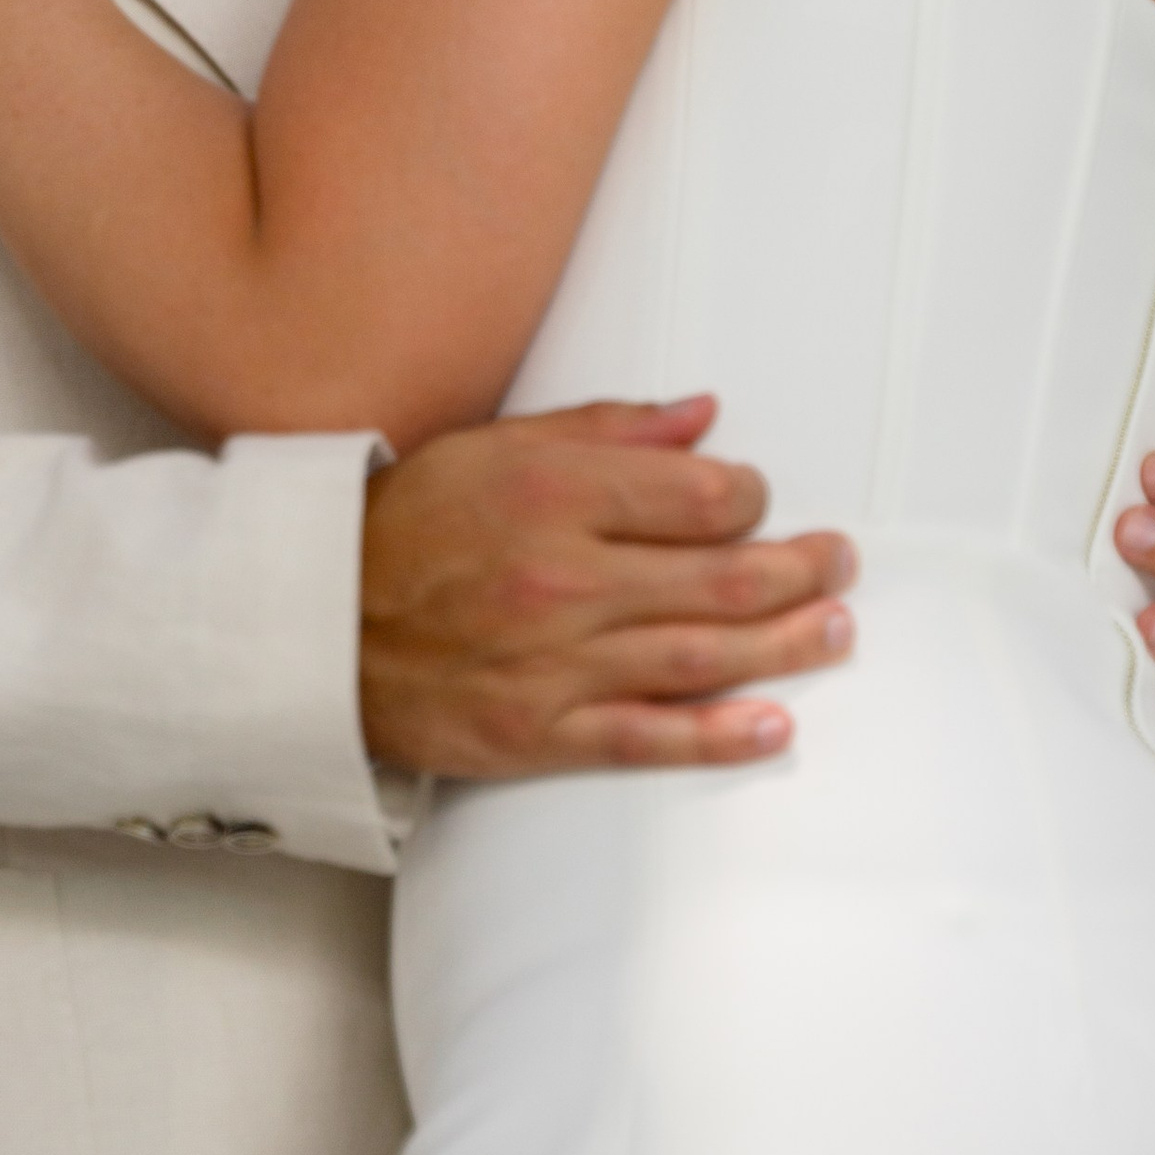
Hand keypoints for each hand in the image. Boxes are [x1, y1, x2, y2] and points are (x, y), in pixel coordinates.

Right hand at [361, 396, 857, 777]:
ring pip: (702, 657)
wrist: (316, 629)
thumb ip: (606, 430)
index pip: (699, 497)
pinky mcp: (539, 734)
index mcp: (554, 496)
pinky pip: (647, 737)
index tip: (756, 499)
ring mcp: (555, 665)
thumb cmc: (405, 530)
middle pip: (721, 578)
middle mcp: (564, 580)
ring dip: (786, 645)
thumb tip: (702, 417)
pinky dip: (718, 735)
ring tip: (837, 629)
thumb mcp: (495, 448)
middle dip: (799, 570)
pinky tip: (773, 725)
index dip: (749, 496)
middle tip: (838, 561)